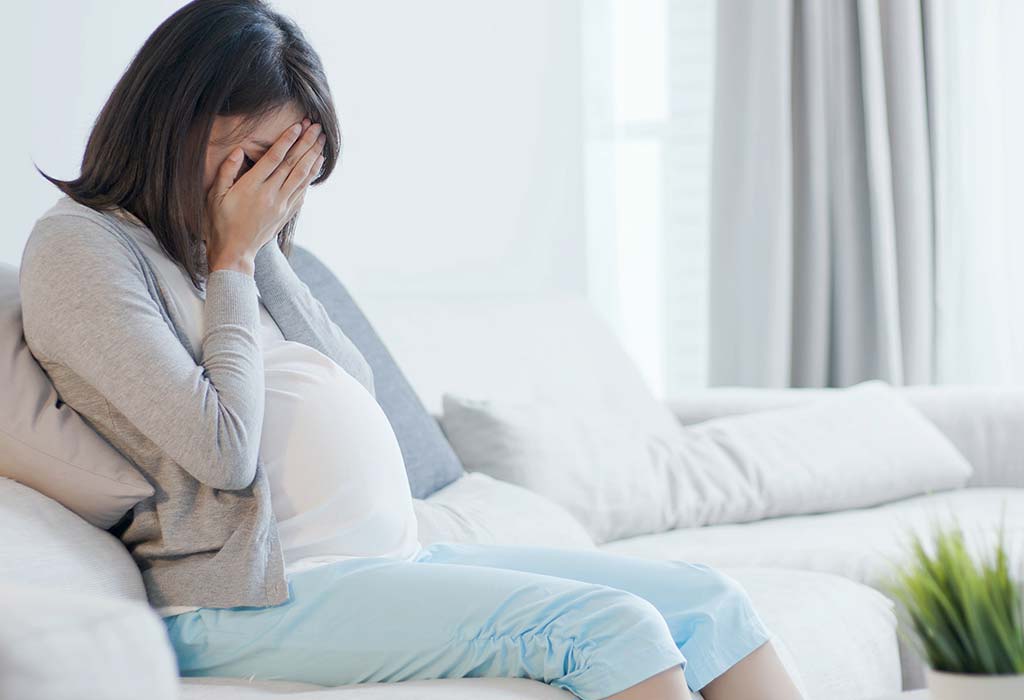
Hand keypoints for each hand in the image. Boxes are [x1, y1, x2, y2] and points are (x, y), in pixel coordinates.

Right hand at [204, 120, 325, 274]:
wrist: (235, 252)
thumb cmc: (220, 222)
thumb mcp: (215, 195)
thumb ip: (226, 171)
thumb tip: (239, 150)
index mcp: (252, 187)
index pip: (274, 158)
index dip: (287, 140)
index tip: (298, 126)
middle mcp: (271, 194)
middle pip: (293, 164)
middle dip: (306, 143)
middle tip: (317, 127)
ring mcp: (281, 205)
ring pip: (302, 177)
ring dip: (313, 157)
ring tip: (322, 141)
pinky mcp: (286, 214)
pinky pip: (302, 191)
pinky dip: (311, 176)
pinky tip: (316, 165)